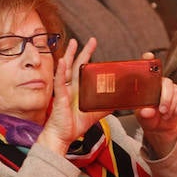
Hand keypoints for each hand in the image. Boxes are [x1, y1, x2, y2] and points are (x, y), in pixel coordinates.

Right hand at [37, 38, 108, 155]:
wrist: (61, 136)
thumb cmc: (72, 125)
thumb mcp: (93, 114)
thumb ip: (104, 107)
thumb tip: (117, 102)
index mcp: (77, 90)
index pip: (83, 70)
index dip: (88, 58)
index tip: (93, 46)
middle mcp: (70, 88)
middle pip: (76, 65)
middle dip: (83, 52)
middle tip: (91, 40)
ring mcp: (64, 91)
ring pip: (67, 69)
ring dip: (70, 55)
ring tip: (74, 43)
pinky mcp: (60, 97)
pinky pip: (59, 82)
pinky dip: (60, 71)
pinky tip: (62, 61)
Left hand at [135, 52, 176, 157]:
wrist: (160, 127)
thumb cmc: (148, 117)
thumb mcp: (142, 116)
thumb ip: (144, 113)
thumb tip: (146, 112)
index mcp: (148, 83)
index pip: (148, 67)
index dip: (148, 60)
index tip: (148, 56)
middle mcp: (161, 83)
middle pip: (167, 83)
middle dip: (165, 98)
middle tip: (161, 110)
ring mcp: (173, 88)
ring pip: (176, 92)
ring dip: (171, 106)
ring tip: (164, 115)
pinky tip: (171, 114)